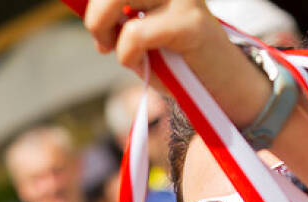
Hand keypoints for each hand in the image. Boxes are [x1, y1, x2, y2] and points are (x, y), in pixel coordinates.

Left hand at [82, 0, 269, 125]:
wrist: (219, 88)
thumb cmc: (177, 63)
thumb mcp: (138, 33)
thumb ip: (115, 17)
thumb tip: (88, 10)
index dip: (97, 4)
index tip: (101, 27)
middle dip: (95, 12)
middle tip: (102, 40)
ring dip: (104, 26)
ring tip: (119, 49)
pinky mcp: (190, 22)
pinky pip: (136, 32)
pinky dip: (127, 52)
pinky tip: (138, 62)